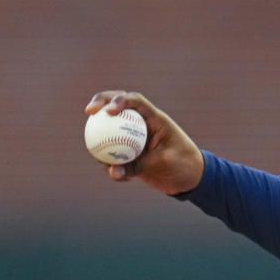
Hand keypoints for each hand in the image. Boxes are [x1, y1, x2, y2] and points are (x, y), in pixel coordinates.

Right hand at [84, 91, 203, 195]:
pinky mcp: (130, 154)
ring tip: (103, 161)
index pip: (135, 101)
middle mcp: (142, 125)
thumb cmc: (185, 165)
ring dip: (101, 142)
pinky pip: (114, 156)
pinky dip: (112, 165)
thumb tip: (112, 171)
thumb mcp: (164, 163)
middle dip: (100, 104)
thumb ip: (138, 165)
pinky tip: (119, 176)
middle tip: (88, 112)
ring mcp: (134, 139)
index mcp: (155, 119)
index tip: (108, 111)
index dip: (119, 99)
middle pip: (117, 107)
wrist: (192, 180)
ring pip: (110, 132)